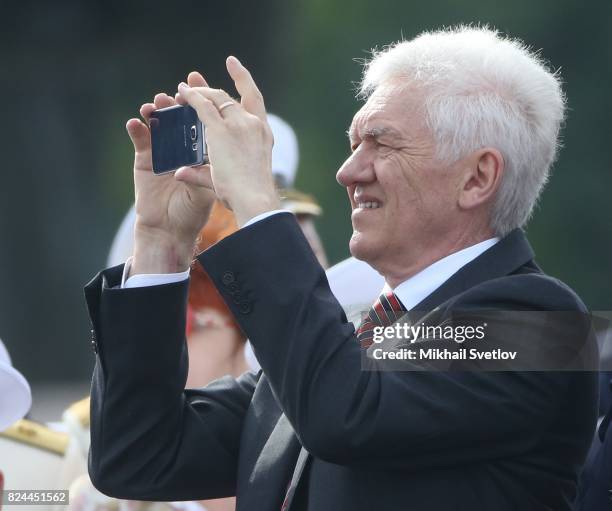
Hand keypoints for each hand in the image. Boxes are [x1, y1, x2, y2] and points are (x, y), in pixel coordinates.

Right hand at [126, 72, 216, 274]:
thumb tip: (224, 140)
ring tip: (156, 104)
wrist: (171, 231)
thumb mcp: (210, 186)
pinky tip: (136, 122)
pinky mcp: (144, 160)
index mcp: (201, 150)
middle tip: (178, 89)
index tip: (199, 83)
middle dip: (179, 100)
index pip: (203, 119)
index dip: (202, 100)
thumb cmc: (193, 210)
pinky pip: (140, 139)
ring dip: (157, 111)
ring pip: (159, 123)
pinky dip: (137, 129)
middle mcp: (181, 147)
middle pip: (180, 115)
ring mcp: (162, 151)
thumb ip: (213, 165)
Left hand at [175, 57, 279, 226]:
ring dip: (199, 92)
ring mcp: (239, 124)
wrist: (255, 199)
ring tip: (184, 89)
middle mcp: (254, 124)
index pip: (254, 100)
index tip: (232, 66)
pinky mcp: (221, 130)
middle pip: (232, 97)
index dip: (243, 80)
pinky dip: (191, 97)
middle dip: (212, 87)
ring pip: (216, 98)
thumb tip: (181, 173)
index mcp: (263, 134)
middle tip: (196, 78)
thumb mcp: (237, 177)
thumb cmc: (250, 196)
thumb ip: (206, 172)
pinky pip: (202, 106)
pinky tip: (181, 93)